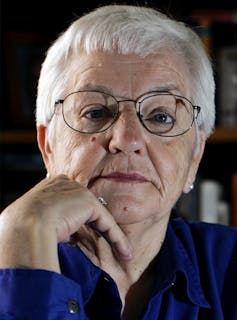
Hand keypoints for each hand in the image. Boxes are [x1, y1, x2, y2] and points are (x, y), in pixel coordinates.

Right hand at [0, 175, 131, 272]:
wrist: (24, 224)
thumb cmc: (24, 227)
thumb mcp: (37, 219)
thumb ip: (53, 219)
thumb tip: (64, 234)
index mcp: (50, 184)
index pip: (70, 199)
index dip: (79, 216)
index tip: (87, 230)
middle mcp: (66, 183)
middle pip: (87, 207)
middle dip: (99, 224)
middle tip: (110, 241)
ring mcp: (78, 191)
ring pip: (99, 216)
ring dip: (112, 235)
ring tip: (123, 251)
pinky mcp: (89, 202)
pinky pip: (107, 223)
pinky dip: (117, 238)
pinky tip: (124, 251)